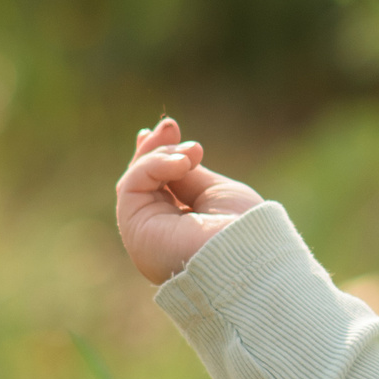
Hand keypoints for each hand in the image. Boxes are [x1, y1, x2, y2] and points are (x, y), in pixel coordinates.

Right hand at [115, 118, 263, 283]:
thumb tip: (175, 156)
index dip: (157, 158)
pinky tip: (182, 163)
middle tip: (170, 125)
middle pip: (141, 184)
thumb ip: (189, 176)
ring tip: (191, 153)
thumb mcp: (215, 192)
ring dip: (159, 156)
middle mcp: (158, 235)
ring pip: (134, 182)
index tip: (168, 129)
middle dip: (153, 150)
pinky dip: (153, 166)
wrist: (246, 253)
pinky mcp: (134, 230)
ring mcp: (144, 234)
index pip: (157, 189)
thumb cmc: (242, 226)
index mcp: (179, 229)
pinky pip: (132, 186)